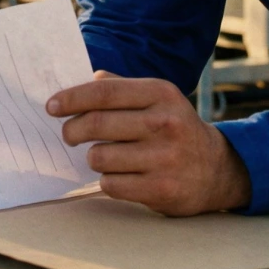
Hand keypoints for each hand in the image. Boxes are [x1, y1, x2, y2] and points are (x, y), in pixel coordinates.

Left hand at [47, 70, 251, 215]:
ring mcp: (164, 157)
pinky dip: (107, 180)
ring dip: (94, 158)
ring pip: (99, 156)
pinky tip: (120, 174)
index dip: (72, 99)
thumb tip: (83, 79)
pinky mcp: (161, 188)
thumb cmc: (175, 128)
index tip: (52, 106)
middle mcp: (165, 122)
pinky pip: (110, 184)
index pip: (104, 92)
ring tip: (105, 156)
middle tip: (69, 135)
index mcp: (161, 93)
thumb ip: (121, 87)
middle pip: (96, 124)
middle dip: (72, 130)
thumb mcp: (158, 98)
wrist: (216, 169)